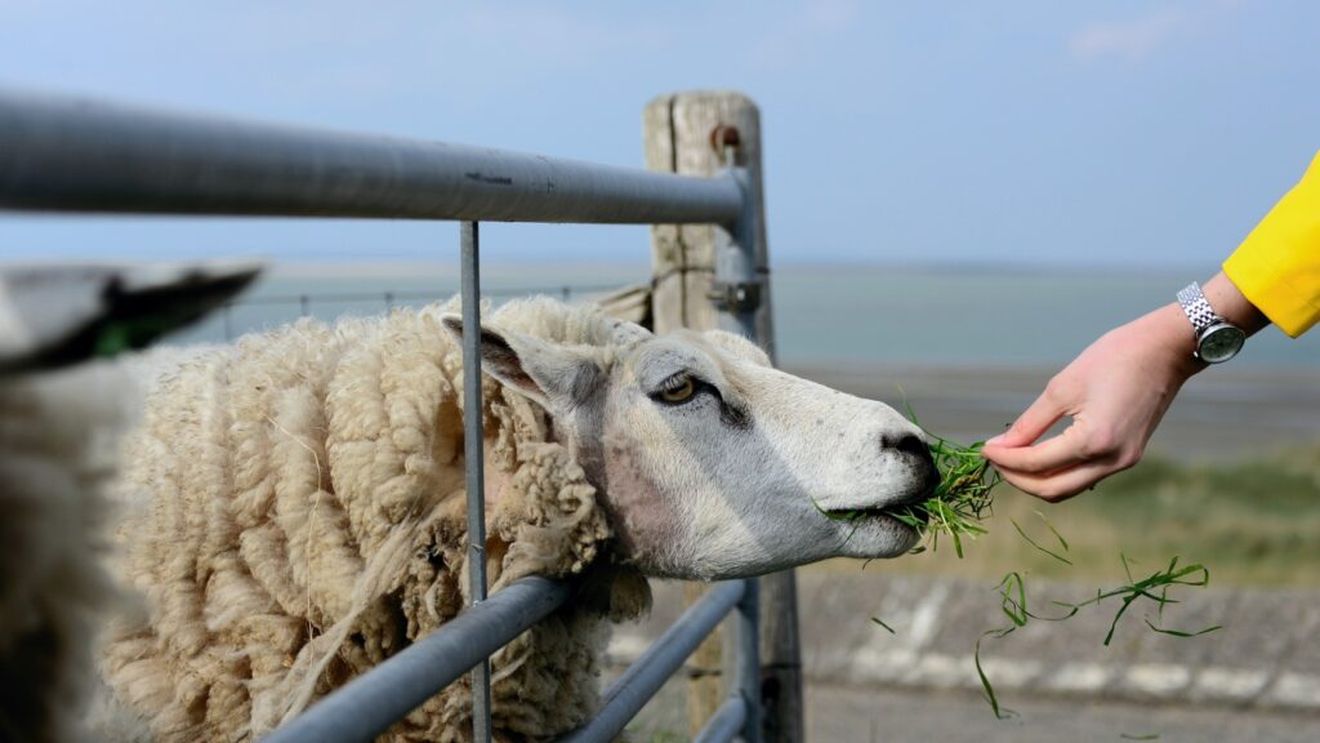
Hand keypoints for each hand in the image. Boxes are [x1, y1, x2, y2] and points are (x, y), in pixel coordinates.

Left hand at [981, 303, 1201, 500]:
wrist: (1165, 350)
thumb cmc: (1113, 359)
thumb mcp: (1062, 388)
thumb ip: (1029, 424)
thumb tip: (1000, 446)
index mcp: (1094, 441)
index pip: (1036, 464)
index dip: (1004, 460)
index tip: (984, 449)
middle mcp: (1112, 460)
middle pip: (1052, 489)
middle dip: (1017, 478)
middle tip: (995, 458)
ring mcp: (1123, 462)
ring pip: (1069, 488)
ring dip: (1037, 479)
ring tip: (1012, 458)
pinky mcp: (1128, 457)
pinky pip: (1085, 477)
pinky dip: (1059, 472)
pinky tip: (1040, 455)